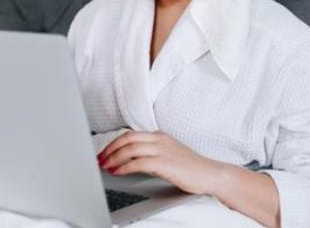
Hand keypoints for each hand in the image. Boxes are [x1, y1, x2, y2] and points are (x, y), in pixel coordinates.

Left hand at [96, 130, 222, 194]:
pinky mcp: (165, 163)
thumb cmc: (191, 168)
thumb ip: (151, 153)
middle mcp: (160, 140)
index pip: (130, 134)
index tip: (104, 152)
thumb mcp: (168, 155)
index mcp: (160, 136)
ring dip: (114, 158)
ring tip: (105, 166)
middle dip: (110, 149)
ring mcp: (162, 150)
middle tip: (100, 159)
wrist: (210, 174)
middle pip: (127, 139)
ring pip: (130, 149)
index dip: (114, 143)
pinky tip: (118, 172)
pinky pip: (138, 163)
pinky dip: (124, 167)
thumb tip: (130, 161)